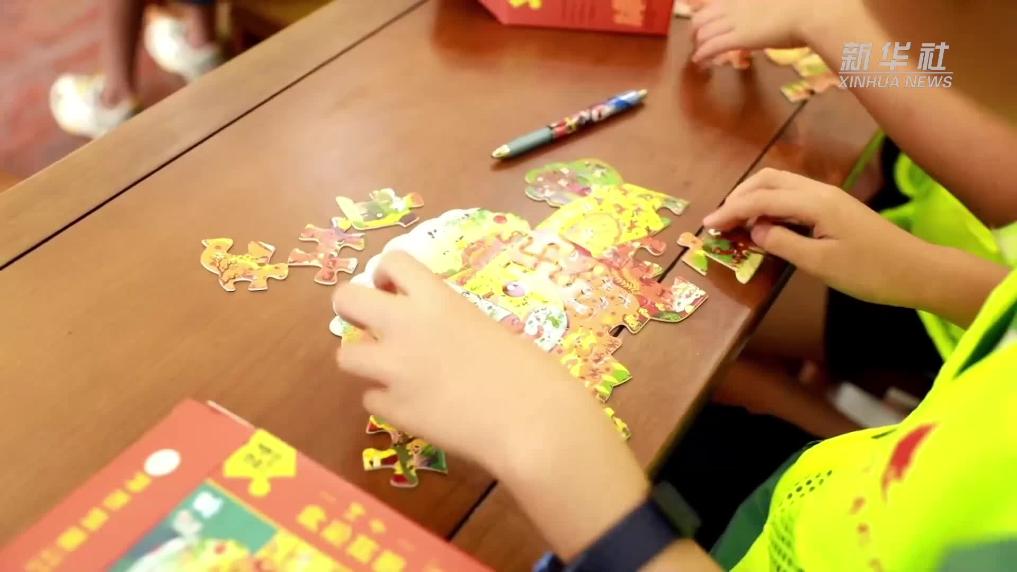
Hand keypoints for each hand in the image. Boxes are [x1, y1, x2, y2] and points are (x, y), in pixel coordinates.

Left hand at [332, 251, 608, 474]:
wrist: (533, 423)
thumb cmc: (531, 372)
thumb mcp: (487, 327)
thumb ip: (450, 322)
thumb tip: (435, 333)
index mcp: (437, 299)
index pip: (392, 261)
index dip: (386, 275)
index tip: (394, 290)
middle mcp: (406, 327)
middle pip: (345, 298)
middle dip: (353, 309)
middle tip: (373, 325)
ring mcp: (394, 370)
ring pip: (345, 355)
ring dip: (365, 360)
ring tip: (391, 371)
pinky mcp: (393, 411)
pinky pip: (371, 399)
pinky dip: (387, 401)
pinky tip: (413, 407)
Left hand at [690, 0, 807, 64]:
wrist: (811, 11)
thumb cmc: (805, 4)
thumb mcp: (779, 2)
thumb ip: (765, 6)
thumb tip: (764, 15)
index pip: (710, 1)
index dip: (701, 9)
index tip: (698, 15)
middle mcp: (734, 4)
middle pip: (701, 16)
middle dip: (696, 30)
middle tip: (699, 40)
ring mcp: (735, 20)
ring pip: (702, 32)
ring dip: (697, 45)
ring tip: (699, 53)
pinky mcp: (739, 38)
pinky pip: (711, 46)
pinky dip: (702, 55)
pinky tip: (700, 61)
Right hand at [702, 168, 936, 308]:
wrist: (917, 271)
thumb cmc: (871, 272)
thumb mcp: (820, 263)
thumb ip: (782, 244)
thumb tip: (755, 231)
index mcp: (814, 203)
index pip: (761, 200)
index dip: (730, 211)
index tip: (707, 226)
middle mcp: (819, 192)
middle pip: (768, 180)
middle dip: (739, 196)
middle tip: (719, 222)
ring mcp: (828, 197)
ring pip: (780, 185)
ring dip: (753, 198)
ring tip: (736, 222)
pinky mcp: (833, 208)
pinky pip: (792, 196)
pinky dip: (770, 205)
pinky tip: (764, 224)